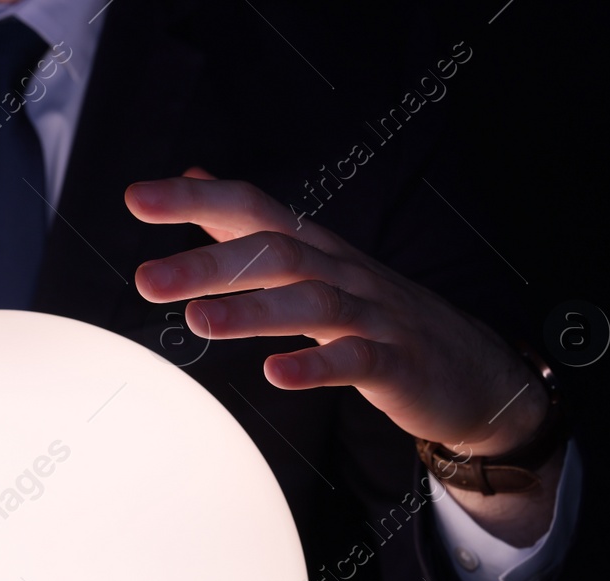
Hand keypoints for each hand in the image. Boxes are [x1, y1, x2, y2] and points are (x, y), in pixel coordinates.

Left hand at [126, 169, 560, 544]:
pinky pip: (356, 360)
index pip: (251, 209)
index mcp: (315, 249)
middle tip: (145, 280)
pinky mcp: (397, 363)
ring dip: (252, 311)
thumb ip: (248, 226)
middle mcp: (341, 272)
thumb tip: (194, 177)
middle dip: (208, 264)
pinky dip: (316, 365)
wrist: (474, 370)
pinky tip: (276, 374)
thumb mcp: (313, 264)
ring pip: (312, 302)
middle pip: (274, 254)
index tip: (136, 199)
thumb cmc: (377, 316)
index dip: (196, 200)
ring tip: (198, 322)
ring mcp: (373, 315)